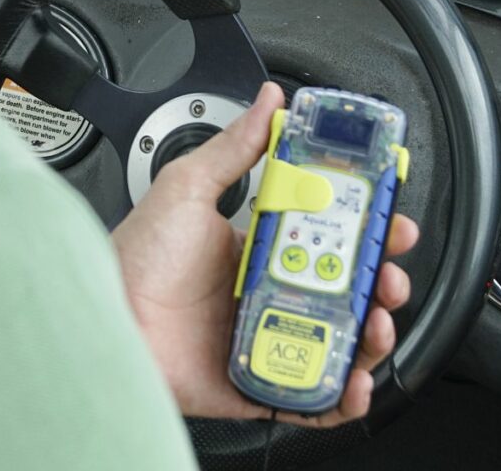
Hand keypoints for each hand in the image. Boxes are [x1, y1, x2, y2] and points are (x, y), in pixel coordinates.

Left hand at [111, 82, 419, 427]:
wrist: (107, 320)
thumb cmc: (135, 259)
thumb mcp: (188, 187)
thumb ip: (234, 146)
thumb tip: (268, 102)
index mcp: (260, 248)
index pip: (333, 239)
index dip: (371, 234)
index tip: (393, 225)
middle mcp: (269, 293)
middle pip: (348, 292)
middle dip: (383, 285)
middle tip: (391, 276)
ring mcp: (267, 338)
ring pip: (341, 342)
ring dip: (374, 335)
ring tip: (378, 323)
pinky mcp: (259, 383)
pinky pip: (313, 397)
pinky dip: (344, 395)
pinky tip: (355, 380)